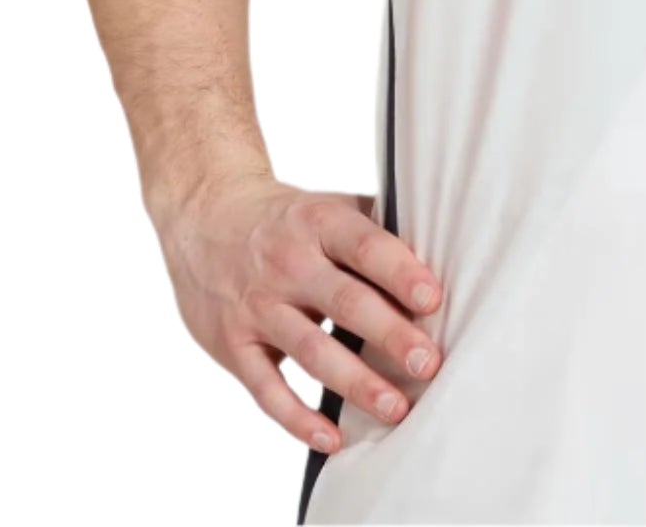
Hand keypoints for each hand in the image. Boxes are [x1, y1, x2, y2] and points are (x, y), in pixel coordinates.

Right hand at [153, 170, 445, 454]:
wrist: (205, 217)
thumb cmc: (287, 219)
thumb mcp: (327, 206)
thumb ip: (375, 227)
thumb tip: (439, 251)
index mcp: (319, 222)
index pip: (366, 247)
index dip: (400, 273)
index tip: (433, 300)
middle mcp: (288, 264)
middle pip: (345, 303)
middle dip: (389, 335)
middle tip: (427, 364)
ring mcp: (258, 306)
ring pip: (311, 352)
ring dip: (356, 383)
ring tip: (396, 407)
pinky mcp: (234, 345)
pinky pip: (267, 389)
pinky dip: (298, 419)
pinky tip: (333, 438)